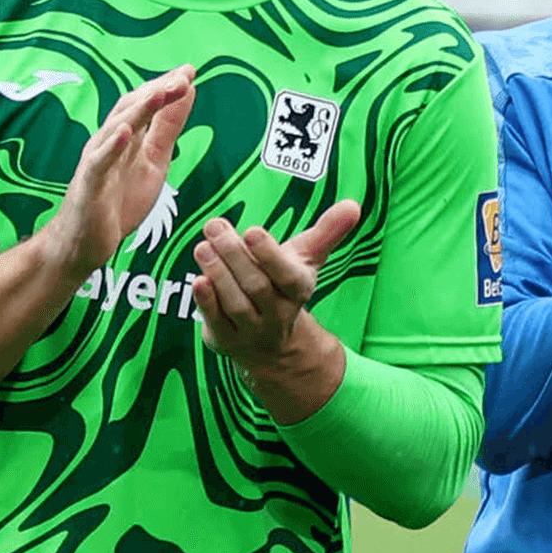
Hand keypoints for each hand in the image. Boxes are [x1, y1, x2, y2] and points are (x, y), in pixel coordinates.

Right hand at [40, 66, 195, 277]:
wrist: (83, 244)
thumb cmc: (117, 200)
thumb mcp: (154, 161)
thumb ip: (168, 128)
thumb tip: (187, 92)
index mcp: (125, 137)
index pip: (144, 103)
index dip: (166, 86)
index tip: (189, 71)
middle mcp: (107, 143)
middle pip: (130, 109)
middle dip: (157, 92)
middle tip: (183, 78)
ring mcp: (96, 163)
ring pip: (115, 130)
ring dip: (139, 110)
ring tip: (160, 93)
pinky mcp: (89, 187)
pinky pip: (99, 164)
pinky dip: (112, 147)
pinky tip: (126, 133)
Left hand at [191, 200, 360, 370]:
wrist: (274, 347)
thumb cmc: (284, 287)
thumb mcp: (306, 260)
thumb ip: (327, 231)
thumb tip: (353, 205)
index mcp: (298, 291)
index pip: (287, 276)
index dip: (270, 255)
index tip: (252, 231)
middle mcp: (277, 314)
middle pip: (257, 286)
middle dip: (234, 255)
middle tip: (215, 226)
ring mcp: (251, 330)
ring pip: (236, 303)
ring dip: (218, 274)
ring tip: (202, 246)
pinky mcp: (226, 341)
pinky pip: (216, 322)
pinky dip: (206, 302)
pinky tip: (198, 279)